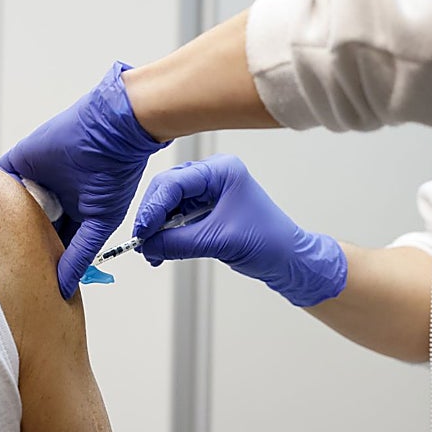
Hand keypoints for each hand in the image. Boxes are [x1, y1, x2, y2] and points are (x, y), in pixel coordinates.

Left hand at [0, 62, 169, 297]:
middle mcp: (52, 196)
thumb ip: (79, 255)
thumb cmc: (115, 175)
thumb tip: (64, 287)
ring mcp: (34, 179)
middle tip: (12, 268)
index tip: (36, 281)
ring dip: (8, 224)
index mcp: (73, 210)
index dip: (46, 259)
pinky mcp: (19, 163)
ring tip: (0, 248)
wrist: (110, 133)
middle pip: (29, 227)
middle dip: (24, 244)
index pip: (53, 241)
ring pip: (12, 209)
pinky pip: (1, 184)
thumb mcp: (99, 224)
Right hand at [134, 154, 346, 306]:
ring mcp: (210, 190)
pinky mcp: (208, 208)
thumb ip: (178, 243)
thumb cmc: (267, 242)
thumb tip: (147, 246)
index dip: (154, 207)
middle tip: (142, 241)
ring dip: (158, 227)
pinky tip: (162, 249)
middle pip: (168, 188)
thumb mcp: (218, 241)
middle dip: (152, 216)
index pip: (175, 182)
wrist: (289, 260)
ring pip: (171, 203)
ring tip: (152, 251)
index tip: (141, 231)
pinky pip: (179, 215)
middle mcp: (214, 175)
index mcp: (221, 171)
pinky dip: (168, 232)